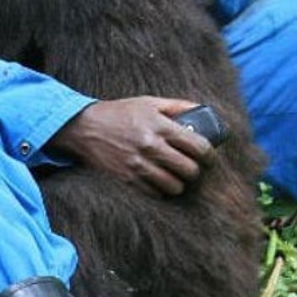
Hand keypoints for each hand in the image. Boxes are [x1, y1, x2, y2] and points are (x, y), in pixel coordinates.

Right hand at [46, 96, 216, 196]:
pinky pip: (156, 194)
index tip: (210, 157)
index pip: (198, 147)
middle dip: (196, 170)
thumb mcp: (150, 102)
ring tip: (177, 175)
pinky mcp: (128, 180)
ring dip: (180, 182)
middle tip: (193, 166)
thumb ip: (178, 106)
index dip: (210, 155)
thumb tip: (202, 110)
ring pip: (175, 186)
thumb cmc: (121, 113)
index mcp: (160, 126)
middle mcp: (151, 147)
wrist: (86, 128)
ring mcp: (139, 166)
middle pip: (190, 170)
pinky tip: (161, 180)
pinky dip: (162, 189)